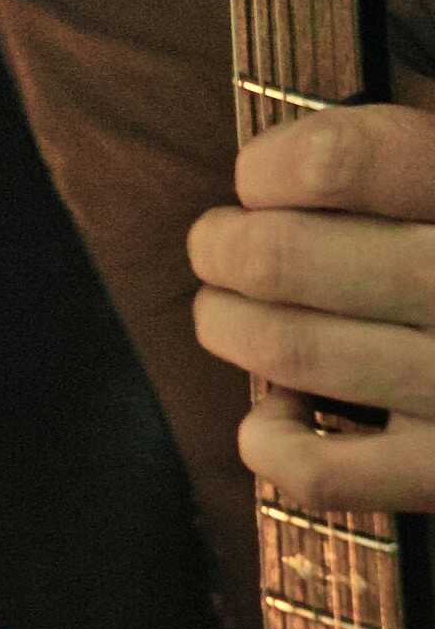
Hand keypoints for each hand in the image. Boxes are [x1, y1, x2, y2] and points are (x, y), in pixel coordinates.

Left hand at [187, 102, 434, 508]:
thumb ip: (429, 157)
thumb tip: (304, 160)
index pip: (342, 159)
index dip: (272, 164)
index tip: (261, 177)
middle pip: (285, 256)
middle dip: (224, 246)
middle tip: (215, 244)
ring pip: (289, 349)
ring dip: (229, 325)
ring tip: (224, 312)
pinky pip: (322, 470)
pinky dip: (267, 441)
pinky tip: (272, 414)